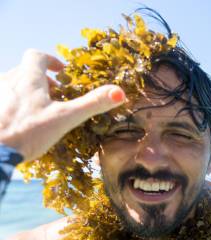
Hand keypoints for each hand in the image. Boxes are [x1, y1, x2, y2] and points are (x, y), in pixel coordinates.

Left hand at [0, 49, 125, 161]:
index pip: (37, 56)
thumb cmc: (28, 132)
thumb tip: (120, 92)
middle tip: (55, 94)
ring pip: (12, 85)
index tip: (62, 72)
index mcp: (29, 78)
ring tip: (39, 109)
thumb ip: (92, 104)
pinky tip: (21, 122)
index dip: (51, 61)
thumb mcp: (65, 118)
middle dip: (41, 79)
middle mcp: (8, 80)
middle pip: (25, 71)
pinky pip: (4, 99)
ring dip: (27, 91)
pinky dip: (14, 103)